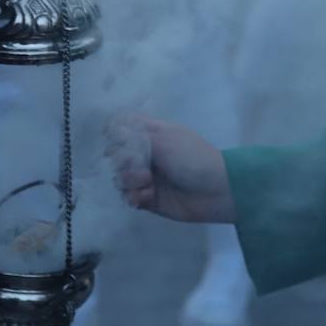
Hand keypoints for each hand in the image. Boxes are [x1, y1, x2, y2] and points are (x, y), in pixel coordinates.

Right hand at [106, 114, 236, 223]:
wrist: (215, 191)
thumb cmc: (192, 158)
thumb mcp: (164, 140)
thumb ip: (135, 137)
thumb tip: (110, 130)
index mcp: (152, 134)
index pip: (124, 127)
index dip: (114, 132)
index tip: (112, 138)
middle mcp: (147, 154)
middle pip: (117, 155)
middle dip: (122, 161)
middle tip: (140, 165)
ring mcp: (147, 177)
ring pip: (120, 177)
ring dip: (129, 180)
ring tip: (148, 183)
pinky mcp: (148, 198)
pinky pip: (128, 196)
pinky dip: (134, 196)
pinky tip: (147, 197)